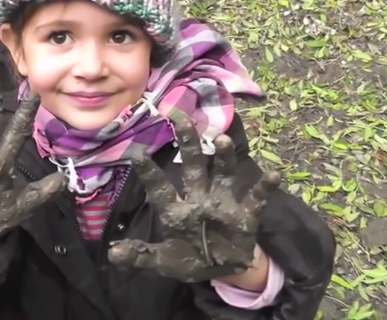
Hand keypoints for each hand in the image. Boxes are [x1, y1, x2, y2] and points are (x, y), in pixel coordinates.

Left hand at [107, 116, 279, 282]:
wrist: (222, 270)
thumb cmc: (190, 259)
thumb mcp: (163, 261)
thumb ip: (141, 255)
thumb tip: (112, 254)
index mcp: (177, 210)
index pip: (159, 187)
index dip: (148, 172)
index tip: (135, 152)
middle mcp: (199, 198)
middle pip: (193, 165)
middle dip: (187, 142)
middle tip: (180, 117)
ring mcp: (223, 203)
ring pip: (223, 173)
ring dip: (223, 157)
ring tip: (221, 139)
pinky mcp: (245, 215)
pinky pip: (256, 199)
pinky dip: (265, 188)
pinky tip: (273, 175)